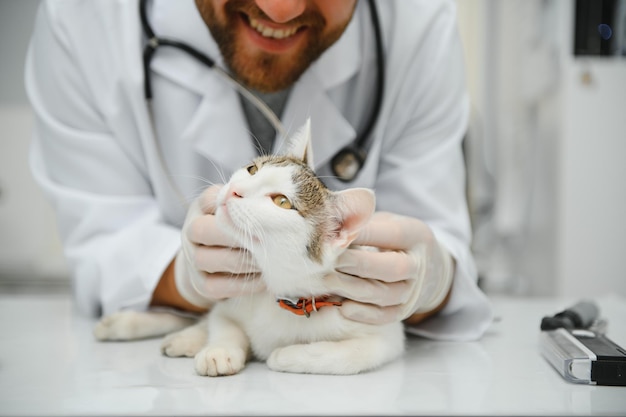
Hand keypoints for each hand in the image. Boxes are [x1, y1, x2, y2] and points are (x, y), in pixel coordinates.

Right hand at [174, 185, 263, 307]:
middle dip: (241, 234)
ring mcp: (193, 261)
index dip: (237, 208)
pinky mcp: (202, 285)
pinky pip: (222, 287)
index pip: (212, 201)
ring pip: (219, 260)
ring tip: (273, 258)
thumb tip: (255, 188)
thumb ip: (242, 196)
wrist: (211, 260)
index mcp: (199, 208)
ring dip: (249, 260)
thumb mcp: (233, 206)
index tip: (262, 214)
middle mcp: (190, 232)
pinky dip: (247, 284)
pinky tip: (266, 278)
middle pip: (208, 231)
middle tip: (269, 238)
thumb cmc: (231, 225)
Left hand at [325, 212, 453, 324]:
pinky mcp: (404, 310)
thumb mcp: (386, 224)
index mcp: (416, 236)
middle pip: (393, 268)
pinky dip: (364, 314)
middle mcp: (419, 265)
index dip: (363, 234)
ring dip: (353, 289)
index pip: (393, 234)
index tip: (336, 234)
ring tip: (326, 282)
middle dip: (358, 264)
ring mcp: (414, 291)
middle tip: (328, 260)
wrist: (428, 269)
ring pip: (386, 294)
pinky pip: (385, 316)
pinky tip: (343, 308)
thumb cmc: (393, 240)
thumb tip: (330, 227)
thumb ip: (365, 226)